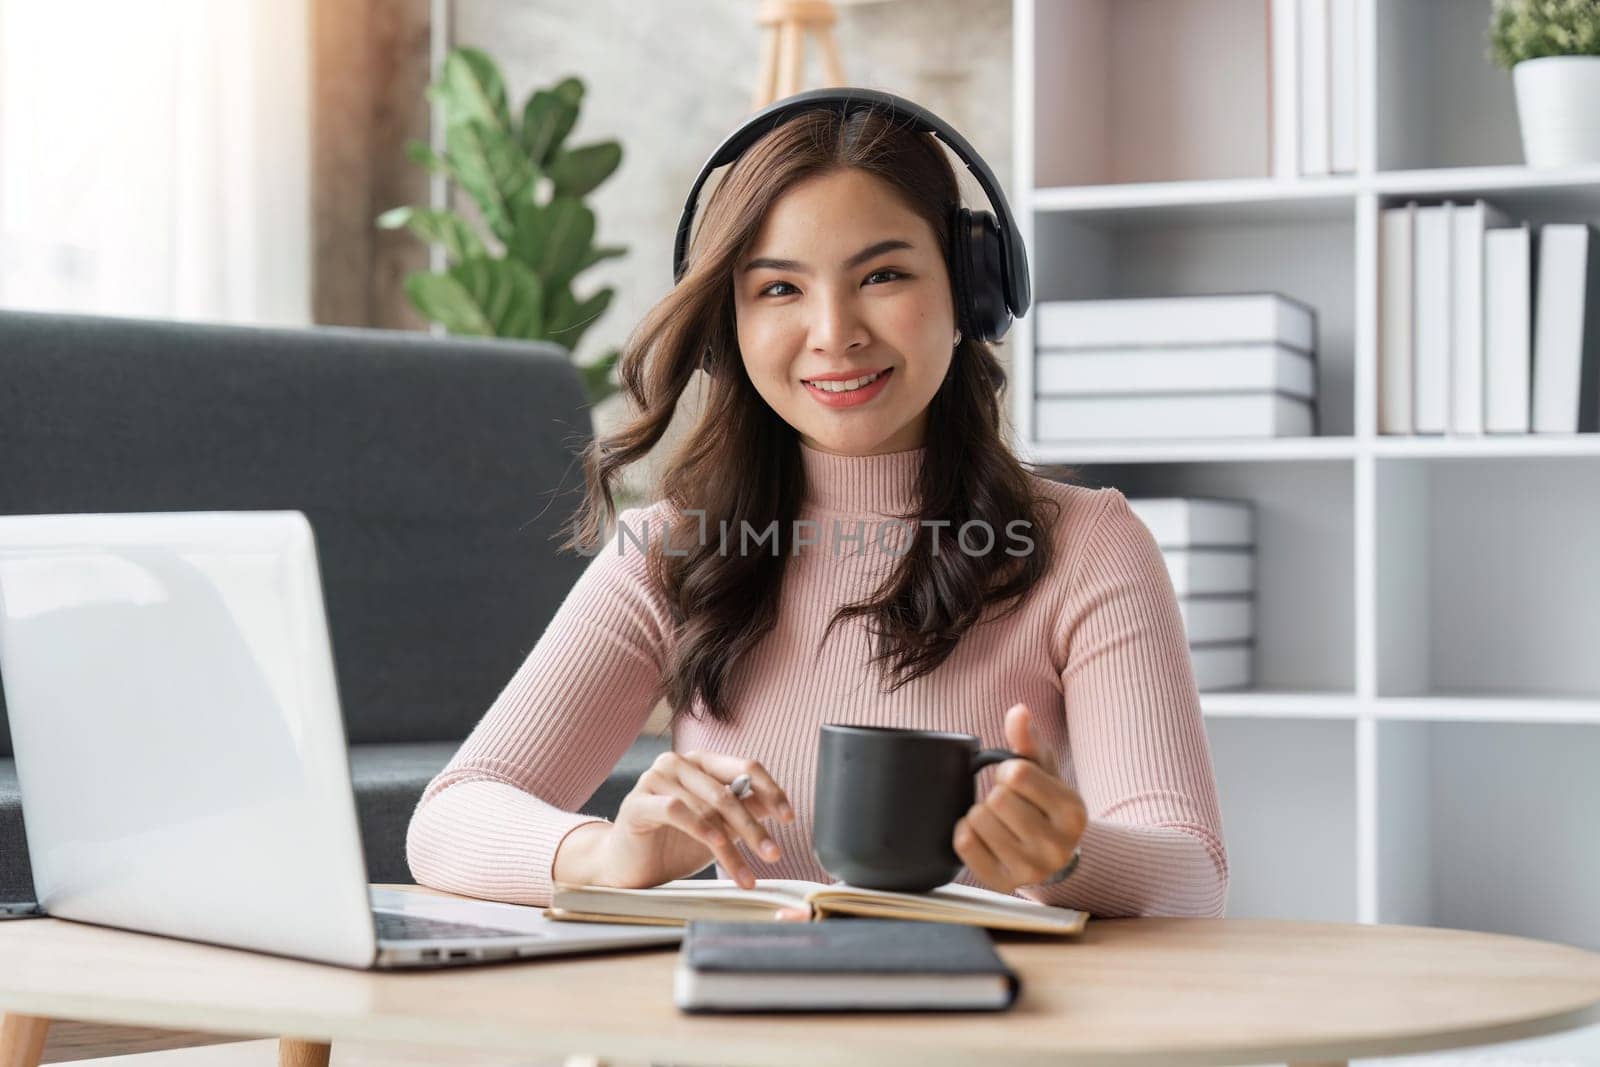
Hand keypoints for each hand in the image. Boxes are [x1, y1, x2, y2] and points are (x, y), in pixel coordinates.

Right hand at [598, 749, 794, 890]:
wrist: (628, 867)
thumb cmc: (673, 844)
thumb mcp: (718, 828)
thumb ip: (743, 811)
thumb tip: (777, 807)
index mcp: (701, 762)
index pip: (745, 767)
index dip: (771, 791)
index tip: (789, 818)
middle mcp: (678, 762)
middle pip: (728, 791)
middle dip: (754, 828)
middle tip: (774, 855)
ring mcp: (655, 778)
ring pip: (706, 808)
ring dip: (732, 846)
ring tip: (746, 874)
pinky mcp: (637, 801)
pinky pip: (676, 810)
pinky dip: (701, 829)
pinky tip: (717, 847)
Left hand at [953, 703, 1086, 894]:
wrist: (1056, 855)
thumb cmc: (1046, 803)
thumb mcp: (1046, 771)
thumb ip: (1029, 740)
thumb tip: (1017, 711)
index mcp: (1073, 812)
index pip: (1017, 774)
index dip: (1008, 771)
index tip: (1016, 780)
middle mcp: (1057, 846)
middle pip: (995, 798)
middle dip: (995, 793)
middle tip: (1008, 804)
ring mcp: (1031, 870)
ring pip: (977, 820)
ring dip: (980, 812)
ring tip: (999, 820)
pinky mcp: (1003, 883)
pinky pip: (964, 844)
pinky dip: (965, 832)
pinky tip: (985, 835)